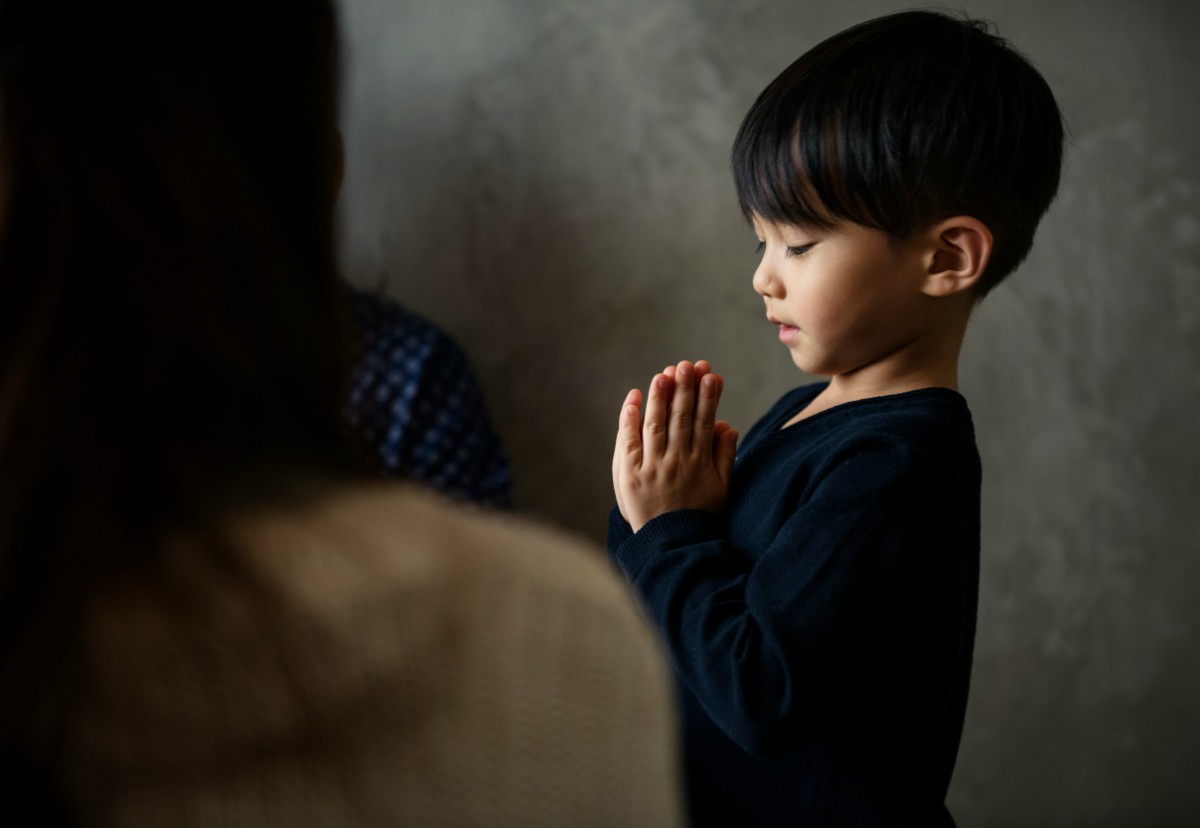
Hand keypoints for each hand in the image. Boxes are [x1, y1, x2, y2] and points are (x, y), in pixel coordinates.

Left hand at [612, 360, 737, 531]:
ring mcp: (652, 468)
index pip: (706, 422)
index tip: (712, 374)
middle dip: (684, 389)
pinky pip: (629, 441)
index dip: (709, 397)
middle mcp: (676, 463)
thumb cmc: (699, 516)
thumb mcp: (721, 489)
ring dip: (660, 397)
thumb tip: (729, 425)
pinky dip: (630, 418)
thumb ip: (725, 457)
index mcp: (700, 464)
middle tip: (687, 364)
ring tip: (663, 374)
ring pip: (656, 425)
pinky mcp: (630, 475)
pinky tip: (634, 397)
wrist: (671, 545)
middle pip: (681, 418)